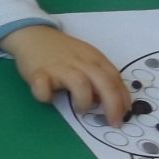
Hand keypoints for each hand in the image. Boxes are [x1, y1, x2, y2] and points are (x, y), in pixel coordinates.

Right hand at [0, 25, 128, 126]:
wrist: (34, 35)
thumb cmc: (62, 52)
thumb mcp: (86, 59)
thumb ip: (98, 77)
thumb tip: (104, 100)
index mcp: (94, 59)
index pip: (115, 79)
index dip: (123, 99)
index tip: (124, 115)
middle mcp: (80, 63)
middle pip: (103, 83)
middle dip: (112, 105)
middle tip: (113, 123)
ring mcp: (59, 67)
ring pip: (80, 84)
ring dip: (84, 101)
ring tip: (79, 109)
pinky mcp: (38, 72)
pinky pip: (43, 87)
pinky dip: (46, 96)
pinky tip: (47, 98)